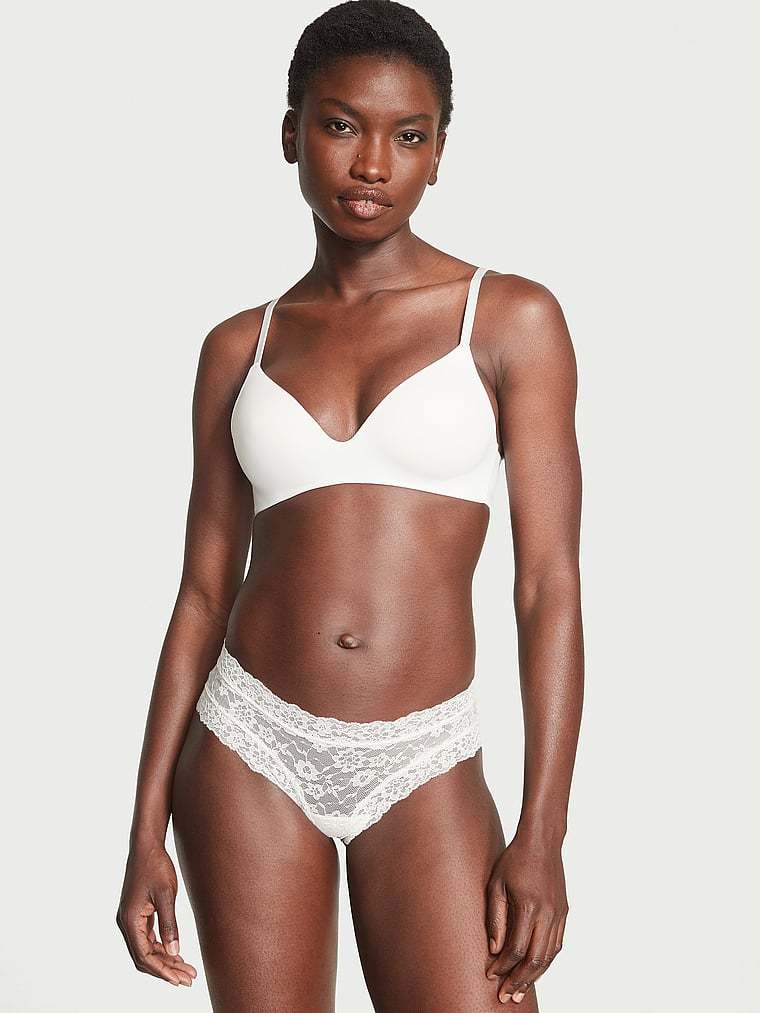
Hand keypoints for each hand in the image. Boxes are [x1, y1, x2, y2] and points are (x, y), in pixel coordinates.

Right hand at [116, 839, 197, 986]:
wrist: (147, 845)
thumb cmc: (156, 866)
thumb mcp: (166, 895)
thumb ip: (170, 924)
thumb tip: (174, 951)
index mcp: (130, 921)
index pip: (144, 956)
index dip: (162, 970)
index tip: (179, 979)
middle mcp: (126, 923)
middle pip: (144, 957)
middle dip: (166, 969)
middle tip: (188, 978)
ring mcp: (131, 919)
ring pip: (146, 949)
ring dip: (165, 960)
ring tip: (186, 969)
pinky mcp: (138, 914)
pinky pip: (148, 938)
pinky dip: (161, 947)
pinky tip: (176, 953)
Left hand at [485, 835, 567, 1003]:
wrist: (542, 842)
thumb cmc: (514, 860)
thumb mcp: (496, 884)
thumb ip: (495, 918)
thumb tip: (493, 949)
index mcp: (529, 906)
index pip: (516, 949)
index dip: (502, 967)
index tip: (490, 975)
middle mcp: (548, 914)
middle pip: (535, 959)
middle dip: (519, 981)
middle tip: (506, 996)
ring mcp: (559, 914)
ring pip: (549, 956)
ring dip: (534, 976)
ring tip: (520, 991)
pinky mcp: (564, 913)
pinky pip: (557, 945)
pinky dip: (545, 961)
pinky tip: (535, 970)